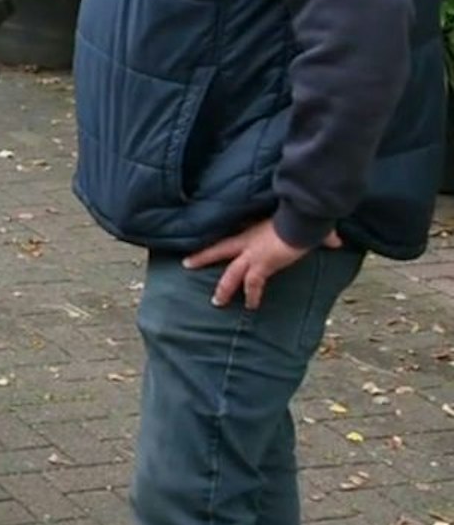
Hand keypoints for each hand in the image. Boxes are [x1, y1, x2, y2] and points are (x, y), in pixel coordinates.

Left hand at [183, 219, 342, 308]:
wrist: (302, 218)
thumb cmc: (304, 217)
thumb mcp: (305, 225)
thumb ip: (320, 235)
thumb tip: (337, 241)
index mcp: (254, 228)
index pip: (232, 235)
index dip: (222, 241)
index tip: (208, 246)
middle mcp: (248, 240)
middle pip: (218, 249)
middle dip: (202, 257)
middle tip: (186, 263)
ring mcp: (252, 253)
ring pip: (229, 273)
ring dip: (223, 288)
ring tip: (216, 302)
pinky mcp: (262, 264)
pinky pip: (252, 284)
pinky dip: (251, 296)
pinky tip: (251, 306)